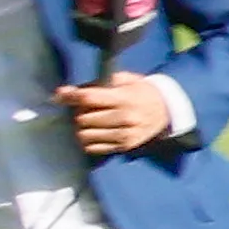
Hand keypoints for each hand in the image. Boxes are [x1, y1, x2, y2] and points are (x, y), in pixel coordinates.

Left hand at [58, 73, 180, 157]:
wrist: (169, 111)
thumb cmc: (143, 92)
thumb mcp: (127, 80)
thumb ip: (100, 83)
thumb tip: (67, 92)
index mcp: (125, 98)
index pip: (89, 98)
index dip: (70, 96)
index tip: (60, 95)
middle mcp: (125, 118)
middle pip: (84, 118)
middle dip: (78, 112)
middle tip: (83, 108)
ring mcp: (125, 134)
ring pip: (86, 135)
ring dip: (82, 128)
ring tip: (88, 122)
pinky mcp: (125, 146)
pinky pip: (95, 148)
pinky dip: (89, 141)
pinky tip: (95, 133)